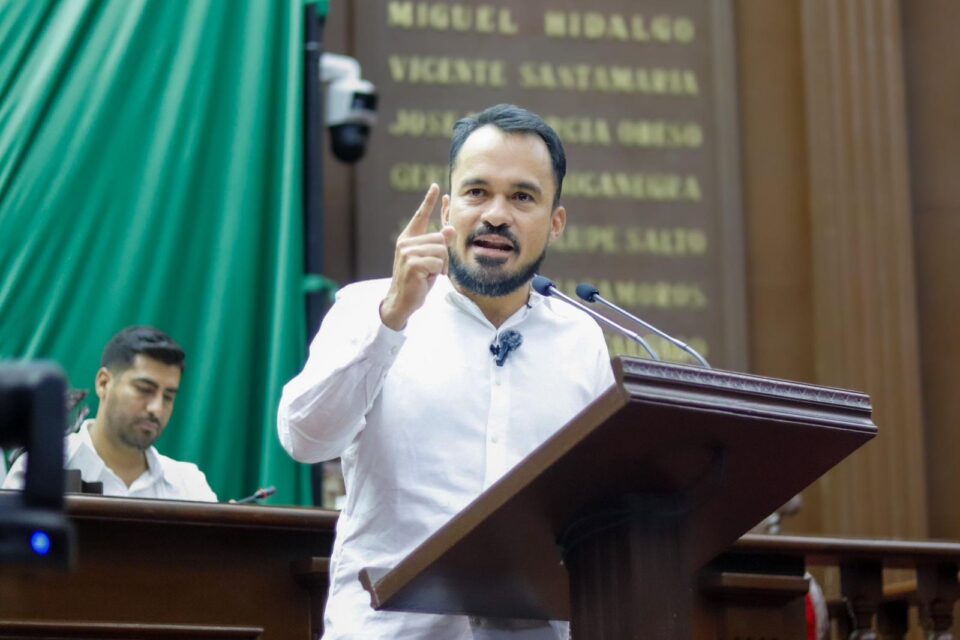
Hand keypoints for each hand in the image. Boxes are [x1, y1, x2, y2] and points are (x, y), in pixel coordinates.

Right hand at [380, 184, 456, 329]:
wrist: (402, 300)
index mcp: (409, 239)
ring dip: (441, 265)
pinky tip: (426, 278)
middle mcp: (406, 242)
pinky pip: (437, 262)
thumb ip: (439, 244)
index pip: (420, 216)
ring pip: (441, 250)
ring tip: (430, 274)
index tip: (436, 186)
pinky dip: (437, 272)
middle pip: (440, 239)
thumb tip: (451, 228)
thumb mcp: (431, 260)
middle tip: (434, 269)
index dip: (429, 201)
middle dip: (444, 256)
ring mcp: (407, 252)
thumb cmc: (417, 280)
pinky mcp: (412, 263)